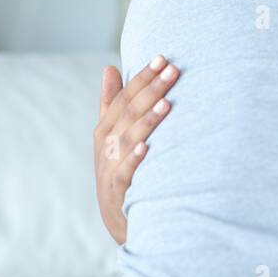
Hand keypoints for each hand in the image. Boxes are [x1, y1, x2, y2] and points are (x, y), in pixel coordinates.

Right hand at [94, 56, 179, 244]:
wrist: (118, 219)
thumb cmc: (118, 169)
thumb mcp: (111, 137)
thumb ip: (110, 103)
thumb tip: (109, 68)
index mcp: (105, 130)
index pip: (124, 97)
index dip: (142, 77)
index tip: (162, 58)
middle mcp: (106, 147)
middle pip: (128, 114)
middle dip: (151, 90)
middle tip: (173, 70)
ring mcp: (110, 169)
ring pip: (127, 141)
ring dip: (147, 122)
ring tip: (166, 104)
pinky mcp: (117, 192)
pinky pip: (124, 174)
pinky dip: (134, 160)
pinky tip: (147, 148)